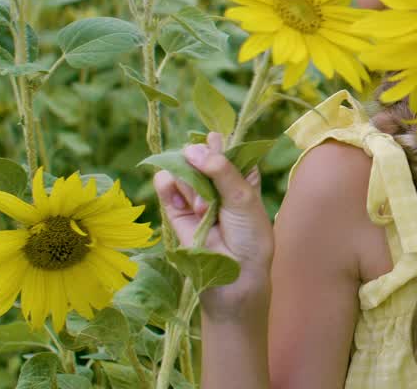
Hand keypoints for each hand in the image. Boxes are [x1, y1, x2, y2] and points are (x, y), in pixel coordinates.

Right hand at [154, 132, 273, 321]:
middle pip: (201, 159)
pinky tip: (173, 187)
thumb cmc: (250, 236)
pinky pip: (167, 191)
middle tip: (199, 158)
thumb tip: (195, 150)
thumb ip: (221, 172)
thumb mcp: (243, 198)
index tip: (214, 138)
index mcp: (242, 179)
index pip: (228, 153)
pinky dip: (167, 187)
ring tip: (198, 197)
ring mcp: (196, 200)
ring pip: (183, 173)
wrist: (236, 277)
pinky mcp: (178, 215)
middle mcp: (218, 187)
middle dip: (200, 158)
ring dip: (187, 177)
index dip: (219, 144)